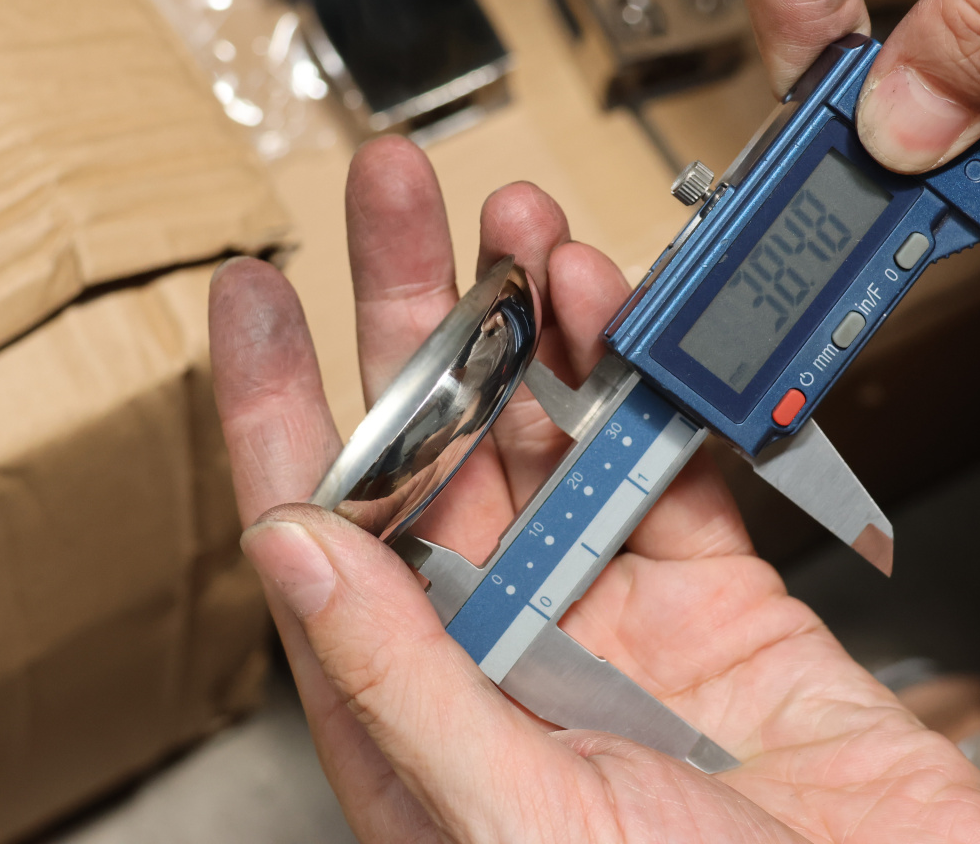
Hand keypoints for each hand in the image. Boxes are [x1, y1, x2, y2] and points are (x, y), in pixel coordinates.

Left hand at [208, 136, 979, 842]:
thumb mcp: (518, 814)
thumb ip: (406, 681)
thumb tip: (297, 550)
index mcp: (426, 717)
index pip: (323, 538)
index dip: (279, 408)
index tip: (255, 294)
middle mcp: (509, 656)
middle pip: (437, 454)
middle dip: (414, 316)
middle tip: (397, 198)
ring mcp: (617, 619)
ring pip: (556, 437)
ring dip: (536, 327)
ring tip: (521, 229)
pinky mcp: (723, 596)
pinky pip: (673, 463)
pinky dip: (654, 382)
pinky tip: (626, 316)